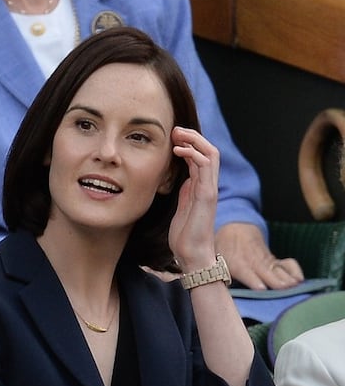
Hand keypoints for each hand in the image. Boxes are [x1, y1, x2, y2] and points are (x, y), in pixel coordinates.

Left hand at [168, 127, 219, 270]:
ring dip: (194, 141)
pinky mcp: (207, 195)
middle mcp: (209, 186)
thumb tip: (184, 179)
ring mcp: (209, 190)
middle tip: (176, 130)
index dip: (190, 144)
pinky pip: (205, 168)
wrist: (192, 255)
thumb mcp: (182, 207)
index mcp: (202, 188)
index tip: (174, 137)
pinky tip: (179, 151)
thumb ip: (186, 192)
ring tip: (178, 135)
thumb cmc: (185, 235)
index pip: (202, 157)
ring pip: (211, 155)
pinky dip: (193, 154)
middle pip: (210, 151)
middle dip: (194, 137)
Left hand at [216, 222, 303, 289]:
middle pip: (267, 273)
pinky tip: (300, 279)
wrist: (234, 228)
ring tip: (295, 287)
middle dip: (276, 282)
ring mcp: (266, 261)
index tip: (261, 288)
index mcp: (236, 263)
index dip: (254, 280)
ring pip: (278, 270)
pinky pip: (288, 264)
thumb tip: (210, 288)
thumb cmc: (220, 248)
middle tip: (284, 290)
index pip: (246, 272)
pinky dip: (294, 270)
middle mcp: (253, 263)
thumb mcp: (213, 257)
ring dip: (287, 279)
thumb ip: (214, 272)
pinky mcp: (274, 261)